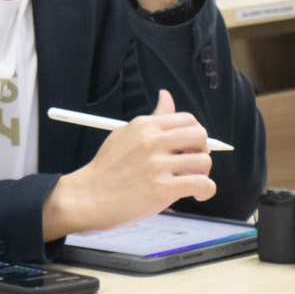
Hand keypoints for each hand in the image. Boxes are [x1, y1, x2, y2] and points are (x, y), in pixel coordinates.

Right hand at [42, 90, 215, 238]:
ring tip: (191, 181)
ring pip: (203, 161)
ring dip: (202, 173)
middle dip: (202, 149)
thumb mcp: (125, 134)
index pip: (187, 119)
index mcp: (144, 126)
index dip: (194, 133)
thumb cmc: (106, 170)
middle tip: (192, 163)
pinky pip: (202, 184)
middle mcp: (152, 141)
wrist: (88, 197)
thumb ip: (152, 118)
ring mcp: (158, 165)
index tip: (189, 147)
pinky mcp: (163, 189)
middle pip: (199, 135)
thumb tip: (166, 96)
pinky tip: (197, 195)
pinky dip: (206, 191)